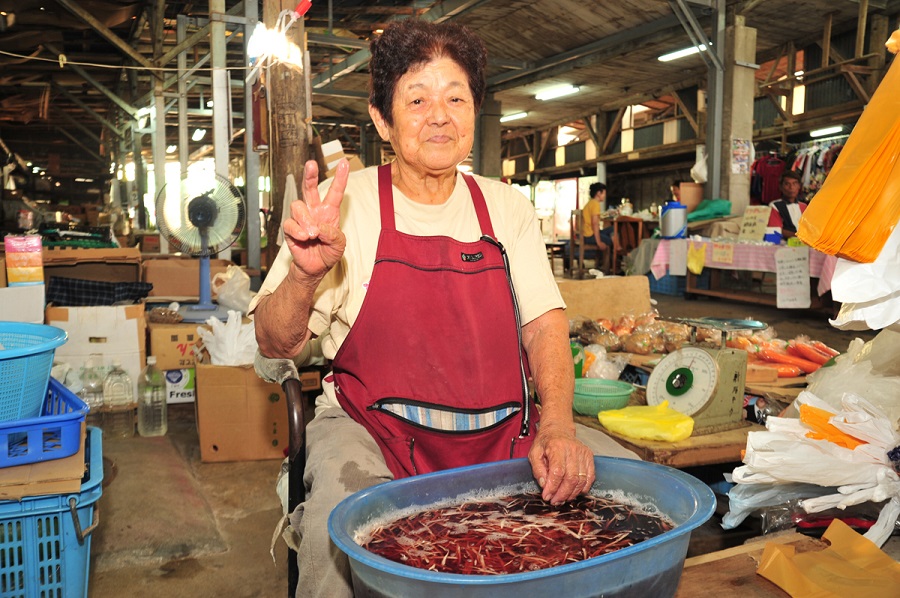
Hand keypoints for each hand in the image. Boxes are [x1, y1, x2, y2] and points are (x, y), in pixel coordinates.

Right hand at [282, 159, 349, 278]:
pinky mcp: (290, 229)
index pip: (335, 191)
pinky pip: (290, 224)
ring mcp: (301, 219)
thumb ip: (333, 234)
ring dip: (306, 220)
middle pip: (309, 188)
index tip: (344, 163)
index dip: (340, 177)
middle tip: (311, 164)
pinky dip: (298, 230)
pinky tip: (305, 237)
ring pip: (297, 206)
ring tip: (313, 234)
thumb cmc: (328, 253)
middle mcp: (314, 211)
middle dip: (310, 175)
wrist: (315, 267)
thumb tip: (319, 227)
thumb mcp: (339, 244)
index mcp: (329, 211)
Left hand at [528, 424, 594, 504]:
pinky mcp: (589, 456)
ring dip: (572, 494)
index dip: (553, 487)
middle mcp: (572, 449)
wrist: (558, 429)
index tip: (546, 496)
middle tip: (554, 501)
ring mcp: (583, 453)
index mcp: (556, 447)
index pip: (558, 472)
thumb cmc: (545, 442)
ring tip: (562, 499)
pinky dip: (583, 488)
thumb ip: (537, 470)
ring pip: (581, 480)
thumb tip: (544, 485)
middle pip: (571, 478)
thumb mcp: (534, 453)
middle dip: (562, 494)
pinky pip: (590, 477)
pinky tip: (573, 492)